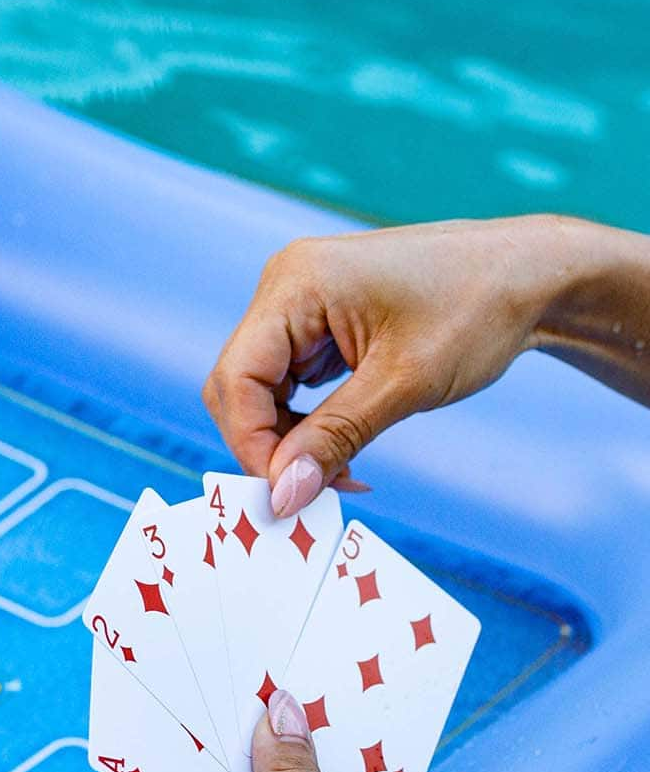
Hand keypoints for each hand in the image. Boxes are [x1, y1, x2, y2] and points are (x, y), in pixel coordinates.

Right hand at [203, 216, 599, 516]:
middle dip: (269, 445)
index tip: (287, 492)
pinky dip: (309, 420)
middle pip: (240, 386)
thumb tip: (282, 495)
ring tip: (340, 469)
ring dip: (291, 438)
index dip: (252, 443)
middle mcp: (286, 285)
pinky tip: (342, 443)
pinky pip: (289, 381)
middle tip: (311, 489)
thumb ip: (334, 439)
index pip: (238, 378)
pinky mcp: (318, 320)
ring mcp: (300, 301)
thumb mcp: (403, 384)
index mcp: (297, 283)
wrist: (533, 275)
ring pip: (261, 389)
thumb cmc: (478, 309)